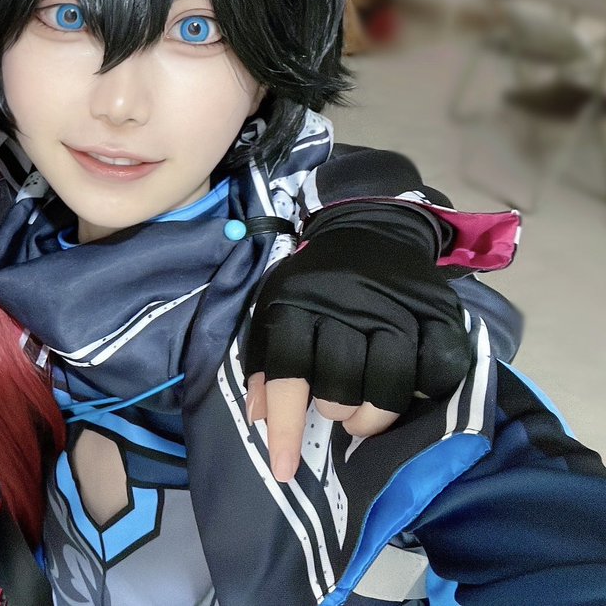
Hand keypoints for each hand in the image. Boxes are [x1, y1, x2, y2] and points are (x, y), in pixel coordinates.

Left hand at [242, 203, 469, 482]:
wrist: (367, 227)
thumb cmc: (312, 284)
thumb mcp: (275, 310)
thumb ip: (266, 363)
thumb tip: (260, 421)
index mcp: (298, 304)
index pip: (288, 373)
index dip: (285, 426)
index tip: (284, 470)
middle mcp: (347, 306)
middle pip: (342, 383)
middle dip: (337, 411)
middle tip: (336, 411)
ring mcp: (396, 307)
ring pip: (392, 381)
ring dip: (376, 414)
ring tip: (365, 417)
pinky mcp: (437, 311)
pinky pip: (438, 368)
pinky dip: (424, 389)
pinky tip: (408, 390)